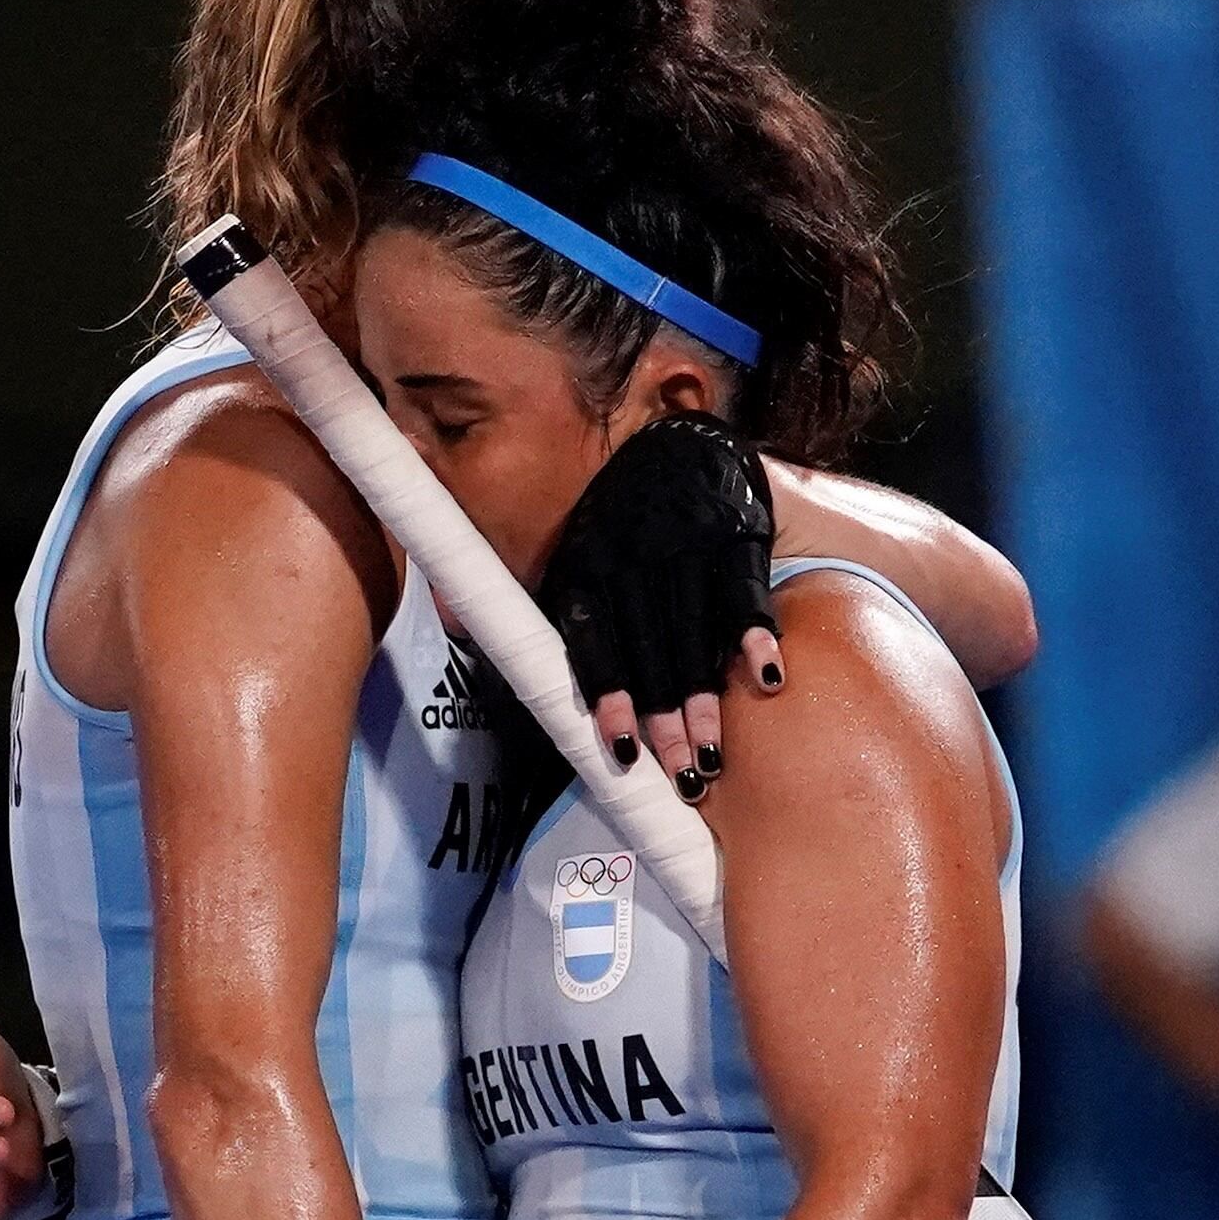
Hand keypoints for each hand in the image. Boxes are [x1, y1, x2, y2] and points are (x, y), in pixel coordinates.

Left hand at [545, 413, 780, 800]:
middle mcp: (634, 558)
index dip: (609, 700)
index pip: (596, 643)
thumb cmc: (616, 514)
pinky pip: (746, 595)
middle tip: (679, 780)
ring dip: (705, 703)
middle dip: (665, 723)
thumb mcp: (566, 545)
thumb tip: (451, 627)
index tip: (621, 753)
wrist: (680, 439)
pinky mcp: (737, 537)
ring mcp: (688, 546)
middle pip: (652, 654)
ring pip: (697, 636)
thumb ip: (522, 591)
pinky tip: (767, 679)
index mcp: (588, 565)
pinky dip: (756, 638)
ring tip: (709, 758)